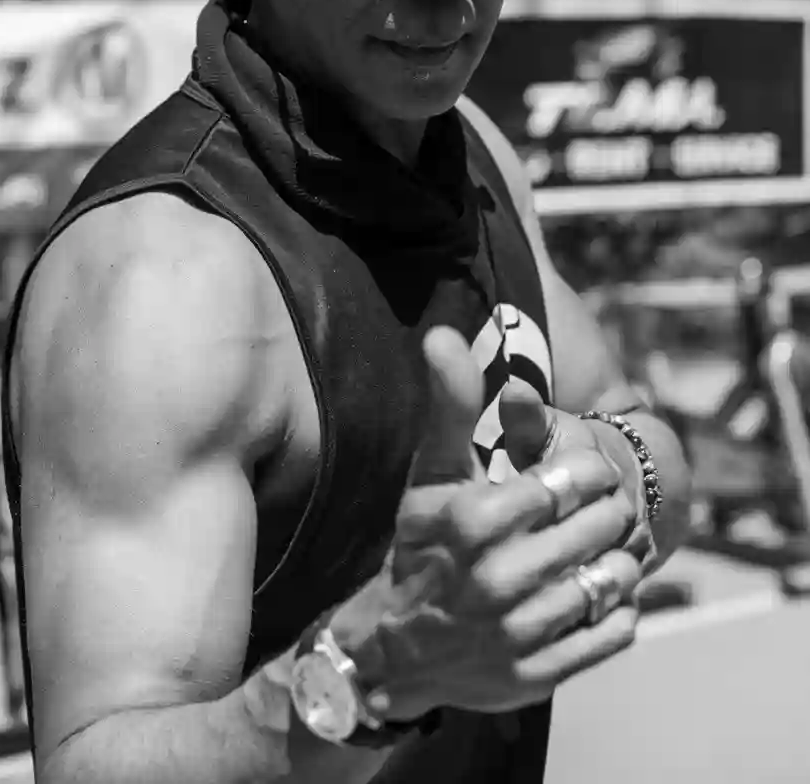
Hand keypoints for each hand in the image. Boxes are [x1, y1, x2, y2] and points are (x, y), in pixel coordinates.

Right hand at [338, 326, 641, 721]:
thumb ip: (451, 403)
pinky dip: (616, 609)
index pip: (575, 478)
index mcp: (475, 520)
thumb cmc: (423, 543)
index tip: (576, 474)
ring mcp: (521, 633)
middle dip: (605, 511)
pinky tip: (589, 593)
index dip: (587, 471)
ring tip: (592, 550)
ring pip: (615, 578)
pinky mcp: (541, 675)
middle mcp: (498, 579)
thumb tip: (443, 335)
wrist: (395, 649)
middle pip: (603, 525)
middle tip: (590, 512)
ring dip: (614, 560)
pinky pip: (616, 630)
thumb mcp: (432, 473)